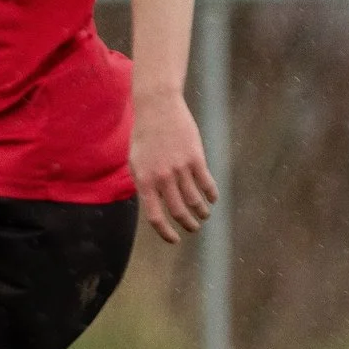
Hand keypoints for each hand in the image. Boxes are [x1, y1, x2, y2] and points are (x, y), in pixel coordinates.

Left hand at [130, 89, 216, 242]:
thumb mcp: (135, 162)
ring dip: (201, 212)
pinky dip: (211, 195)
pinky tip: (212, 199)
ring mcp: (180, 168)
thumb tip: (155, 206)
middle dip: (188, 224)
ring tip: (204, 215)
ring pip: (195, 200)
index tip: (174, 240)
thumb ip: (144, 184)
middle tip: (193, 228)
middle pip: (178, 211)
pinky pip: (206, 183)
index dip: (165, 232)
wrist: (157, 109)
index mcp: (144, 181)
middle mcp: (162, 178)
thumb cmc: (144, 137)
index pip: (155, 217)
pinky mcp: (196, 158)